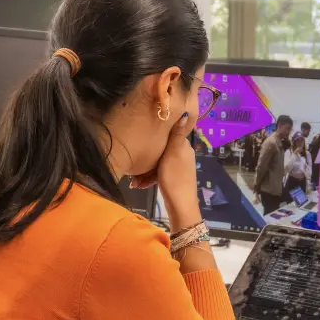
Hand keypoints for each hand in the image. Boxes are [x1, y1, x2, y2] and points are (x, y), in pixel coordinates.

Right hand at [130, 112, 200, 229]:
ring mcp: (177, 167)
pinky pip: (158, 173)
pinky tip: (139, 185)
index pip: (168, 134)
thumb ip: (177, 135)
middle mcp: (182, 154)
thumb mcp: (173, 153)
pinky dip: (149, 178)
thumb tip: (186, 113)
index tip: (140, 134)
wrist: (181, 205)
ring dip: (145, 170)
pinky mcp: (173, 178)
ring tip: (134, 180)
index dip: (155, 134)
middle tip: (134, 165)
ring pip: (157, 162)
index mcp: (183, 146)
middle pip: (160, 149)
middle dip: (146, 156)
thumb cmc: (175, 177)